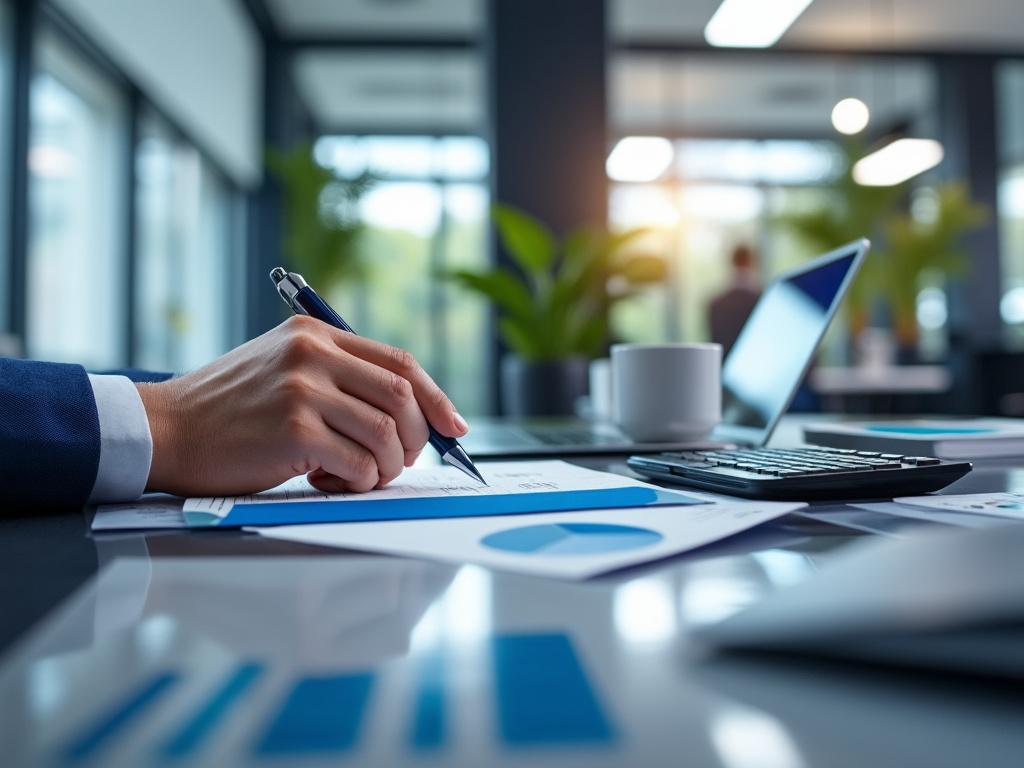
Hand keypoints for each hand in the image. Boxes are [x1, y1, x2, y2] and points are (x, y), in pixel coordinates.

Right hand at [136, 316, 468, 495]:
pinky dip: (359, 481)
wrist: (167, 430)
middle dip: (415, 439)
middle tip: (396, 462)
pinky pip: (359, 462)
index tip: (453, 427)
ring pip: (387, 433)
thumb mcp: (283, 367)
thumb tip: (410, 412)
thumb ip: (339, 375)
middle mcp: (312, 353)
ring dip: (385, 466)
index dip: (436, 397)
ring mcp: (303, 389)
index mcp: (315, 334)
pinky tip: (331, 481)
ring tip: (357, 475)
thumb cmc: (230, 410)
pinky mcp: (293, 429)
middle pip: (403, 396)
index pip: (400, 362)